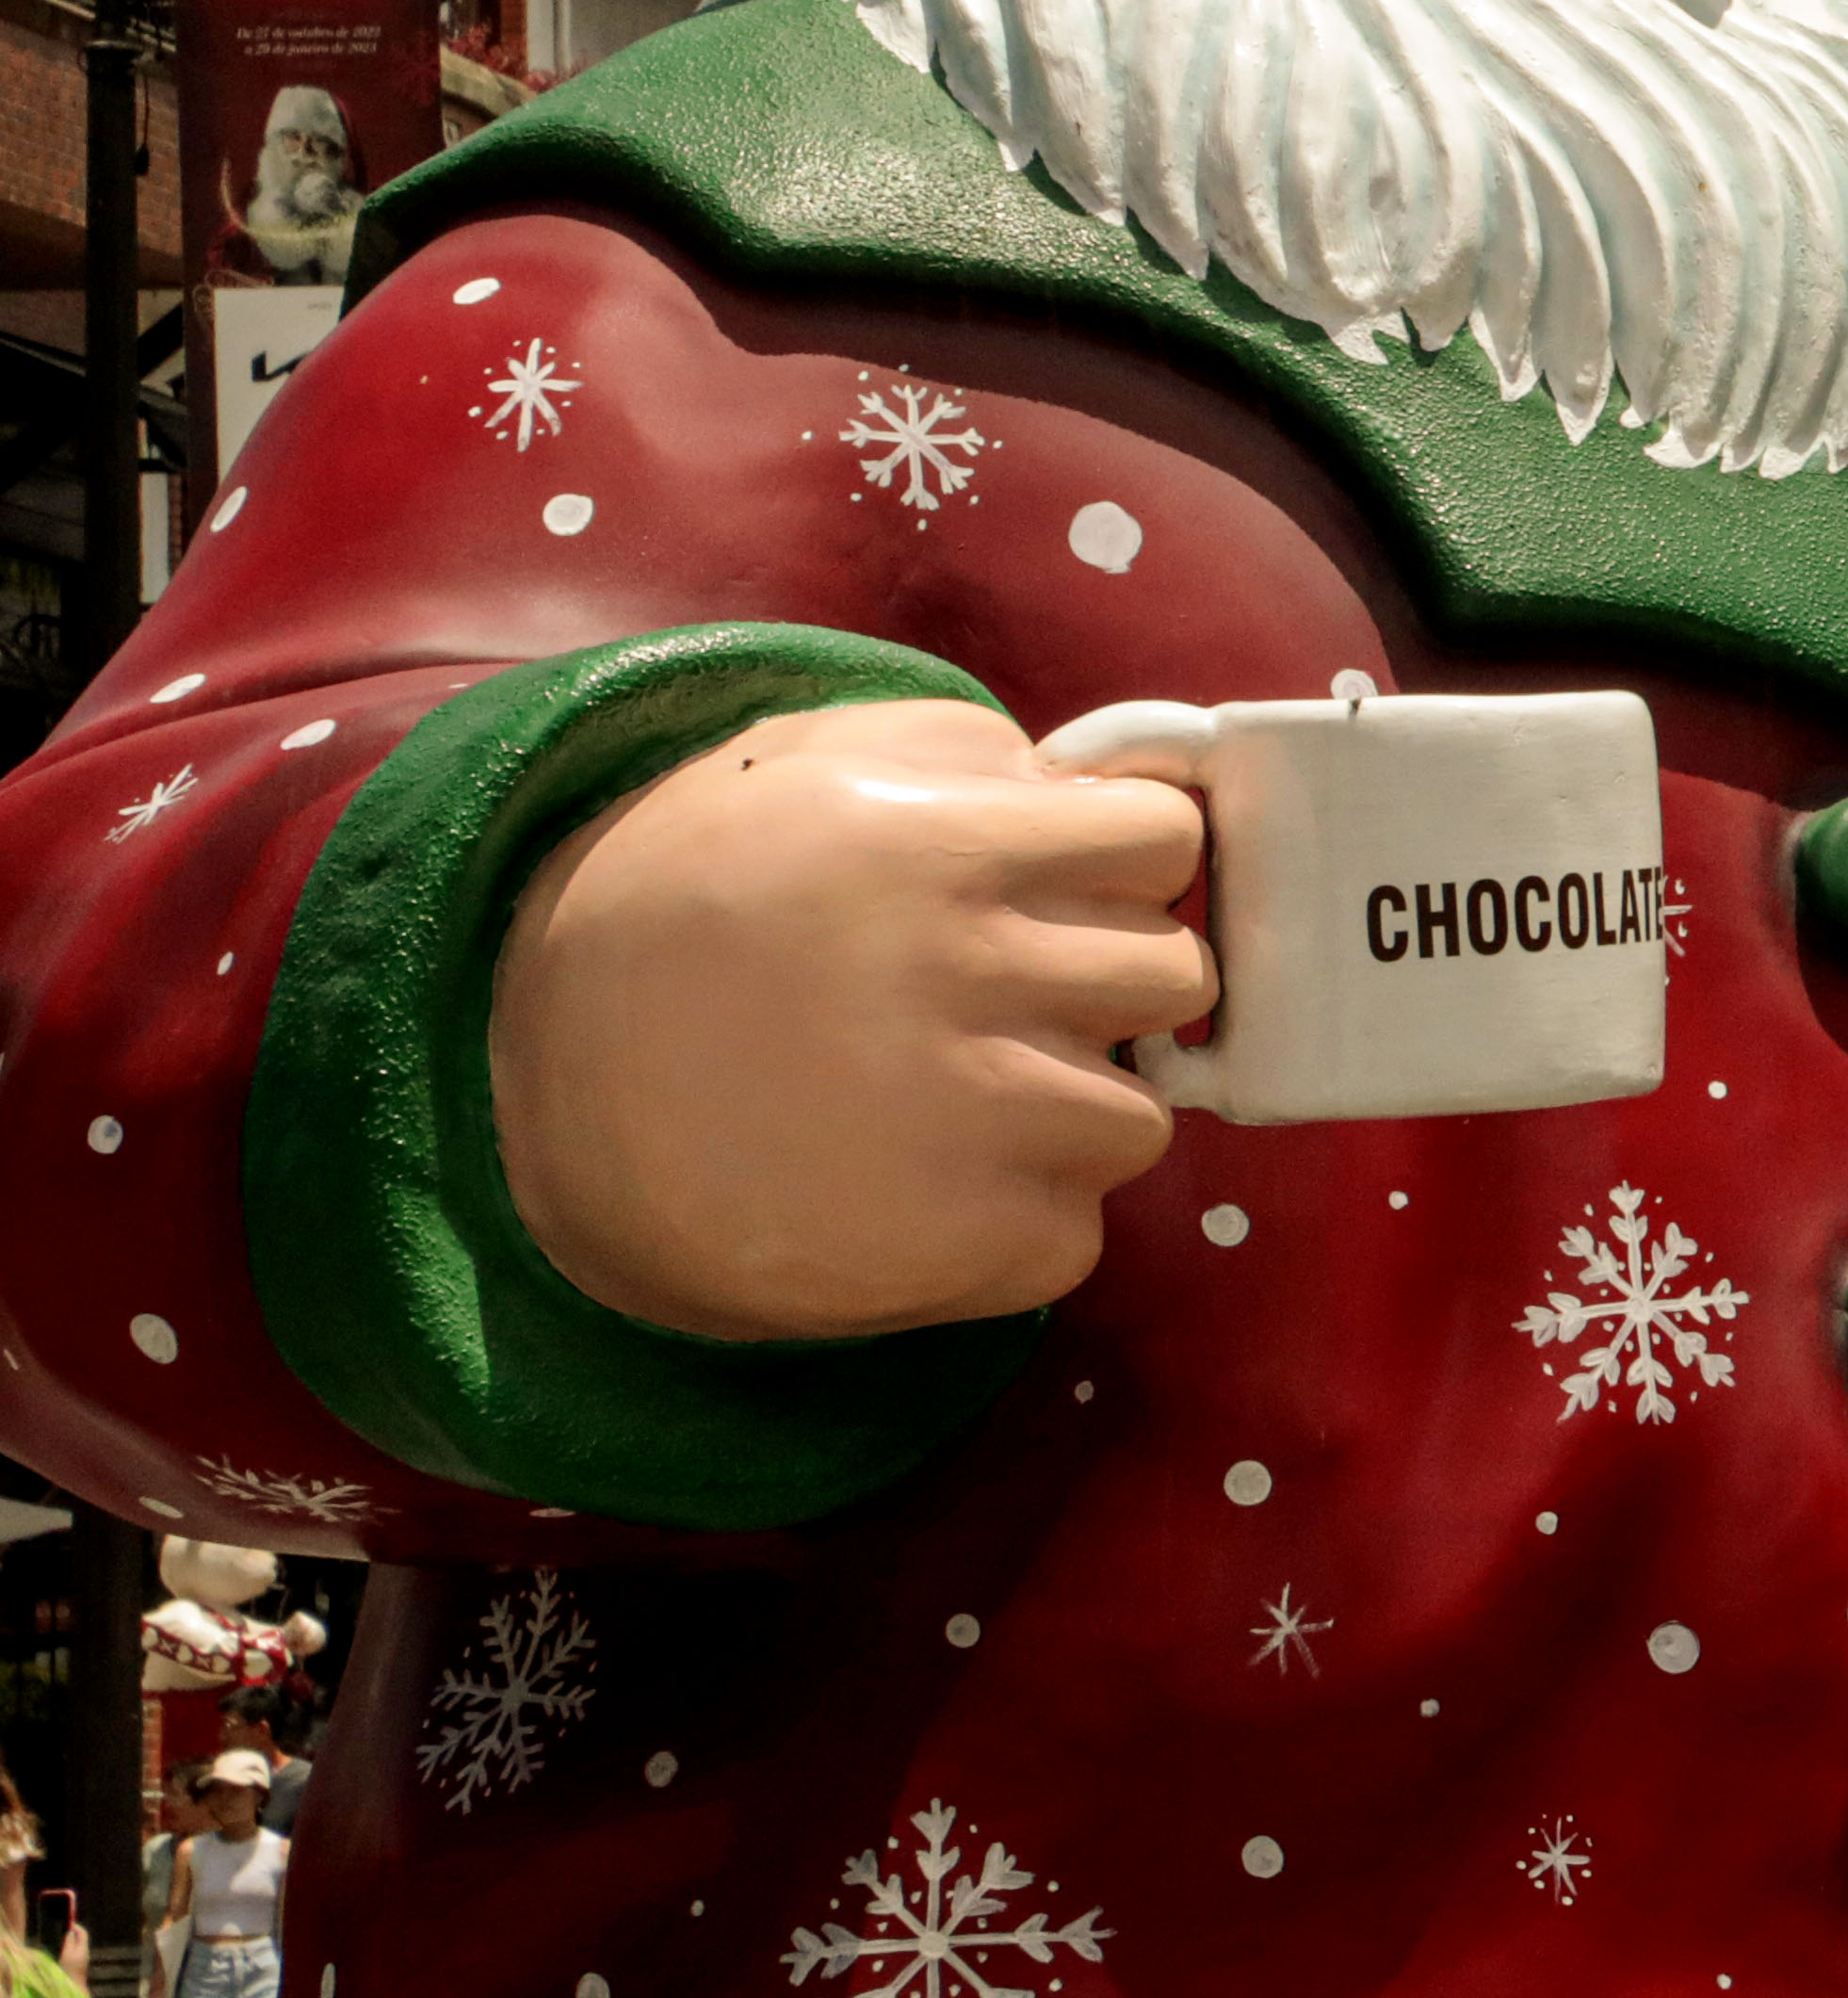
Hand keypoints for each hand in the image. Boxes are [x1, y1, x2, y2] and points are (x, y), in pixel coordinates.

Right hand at [490, 699, 1210, 1343]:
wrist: (523, 1097)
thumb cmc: (680, 911)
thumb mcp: (794, 770)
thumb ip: (966, 755)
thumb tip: (1109, 788)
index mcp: (942, 848)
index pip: (1165, 841)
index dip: (1125, 866)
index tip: (1070, 890)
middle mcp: (971, 976)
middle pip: (1174, 978)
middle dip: (1107, 987)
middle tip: (1007, 1002)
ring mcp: (978, 1118)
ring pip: (1140, 1117)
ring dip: (1069, 1112)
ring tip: (953, 1100)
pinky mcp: (969, 1243)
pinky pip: (1076, 1230)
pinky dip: (1019, 1219)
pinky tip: (920, 1186)